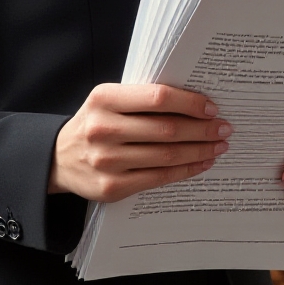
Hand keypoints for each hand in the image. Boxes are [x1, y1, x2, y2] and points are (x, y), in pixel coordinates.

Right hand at [50, 83, 230, 201]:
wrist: (58, 159)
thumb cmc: (95, 124)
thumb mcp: (109, 102)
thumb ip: (142, 100)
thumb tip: (196, 104)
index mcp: (104, 99)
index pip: (157, 98)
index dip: (190, 103)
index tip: (211, 108)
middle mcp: (103, 129)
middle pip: (167, 129)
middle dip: (203, 130)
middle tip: (224, 128)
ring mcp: (106, 161)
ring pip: (167, 156)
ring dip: (200, 151)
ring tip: (218, 146)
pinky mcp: (112, 187)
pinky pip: (159, 178)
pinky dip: (186, 170)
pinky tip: (201, 163)